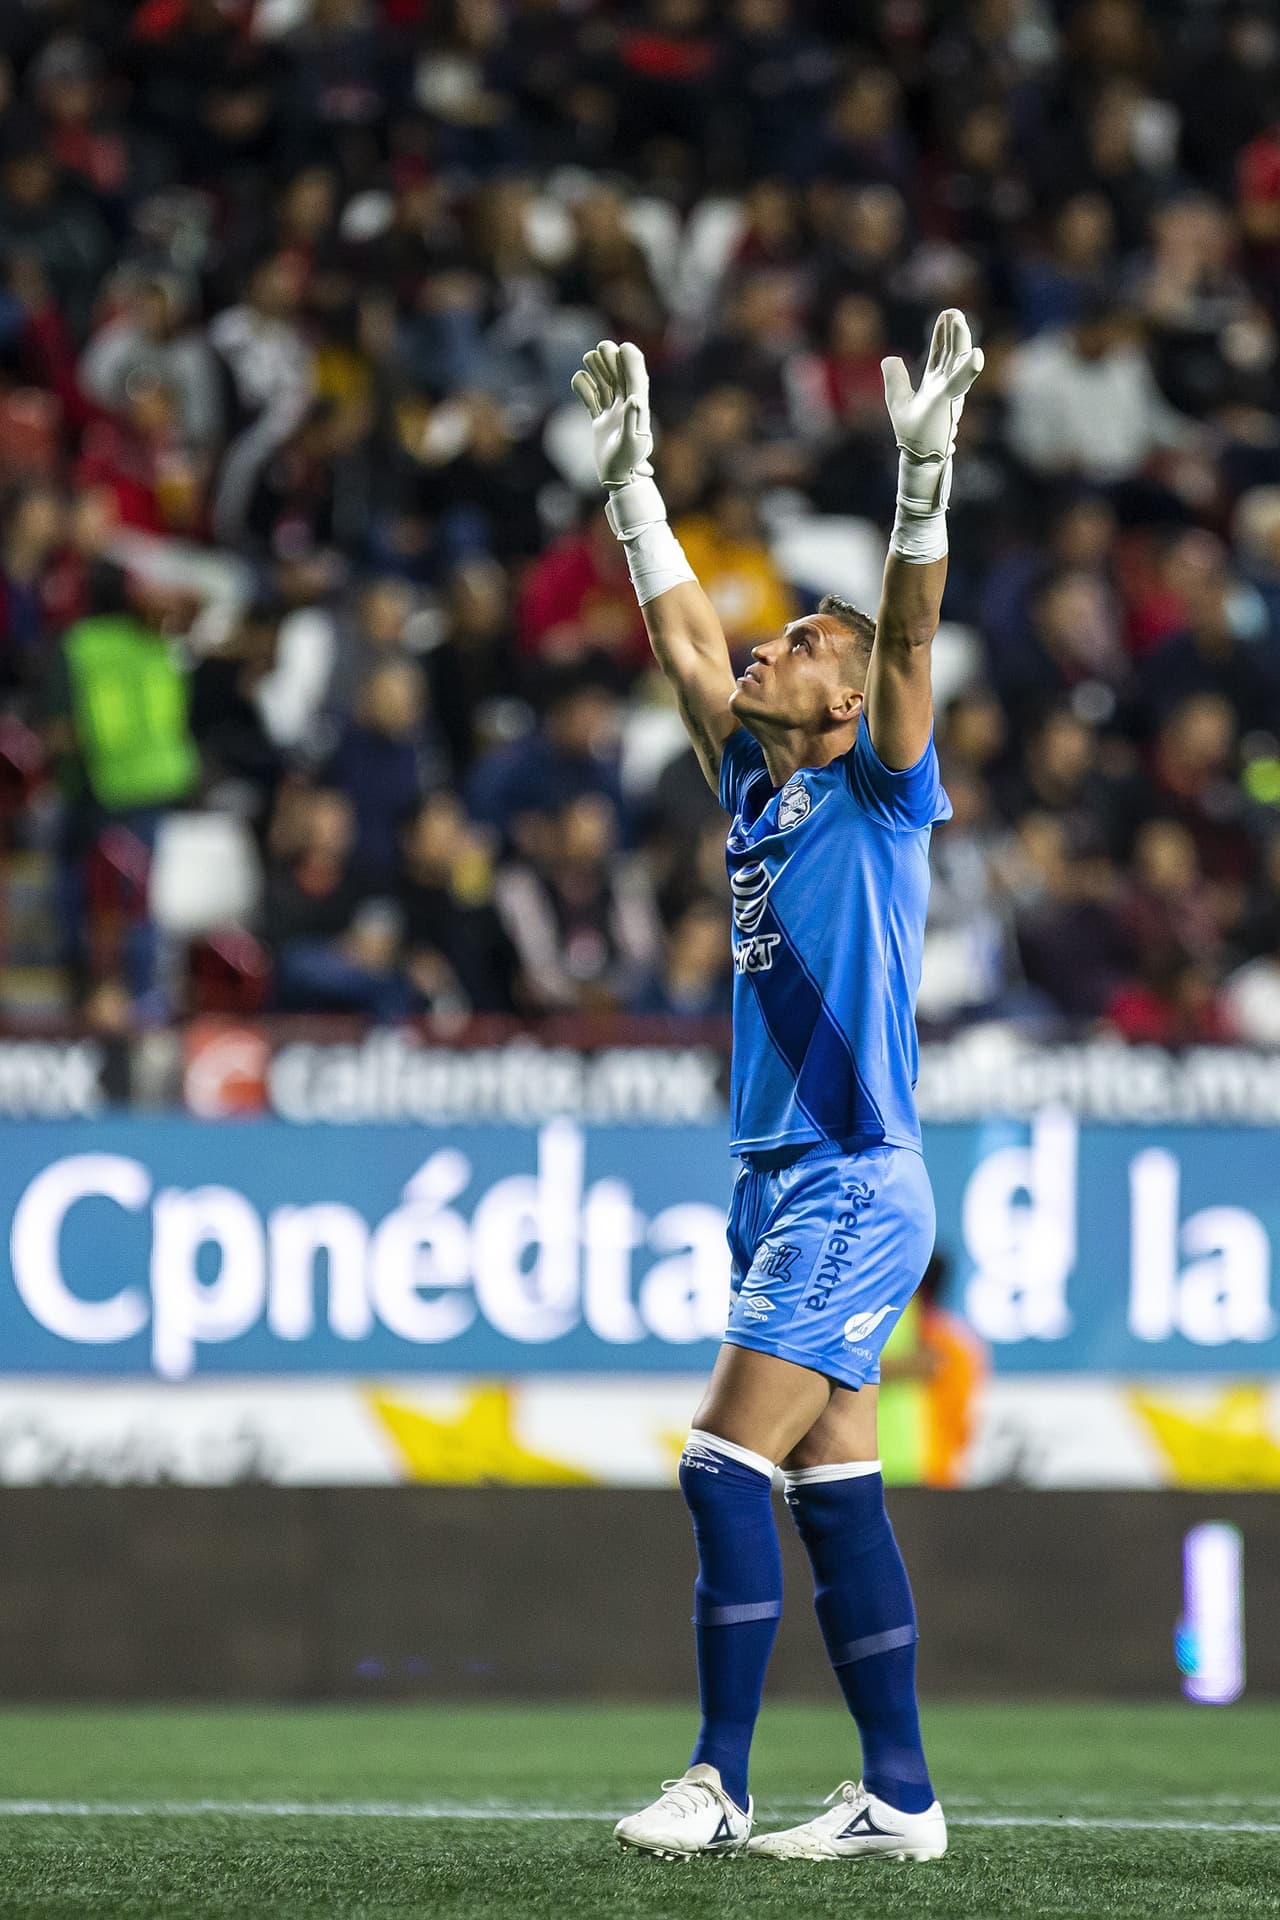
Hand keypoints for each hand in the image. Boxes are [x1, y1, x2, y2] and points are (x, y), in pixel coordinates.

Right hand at [572, 339, 654, 488]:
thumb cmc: (628, 463)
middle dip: (612, 362)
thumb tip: (635, 399)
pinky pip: (592, 400)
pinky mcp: (600, 422)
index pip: (636, 381)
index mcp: (638, 410)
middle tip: (602, 346)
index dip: (631, 362)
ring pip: (605, 386)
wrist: (617, 479)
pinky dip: (585, 390)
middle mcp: (626, 409)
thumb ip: (632, 420)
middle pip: (619, 379)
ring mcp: (612, 414)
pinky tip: (579, 380)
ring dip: (598, 371)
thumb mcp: (632, 444)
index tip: (624, 346)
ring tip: (589, 357)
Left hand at [881, 308, 984, 463]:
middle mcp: (945, 386)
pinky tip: (976, 356)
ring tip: (960, 321)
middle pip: (951, 353)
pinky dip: (967, 370)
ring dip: (960, 342)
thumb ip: (895, 378)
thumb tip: (890, 357)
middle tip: (954, 311)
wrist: (918, 458)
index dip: (943, 335)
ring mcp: (949, 394)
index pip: (940, 354)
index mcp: (934, 384)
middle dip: (953, 332)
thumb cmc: (912, 433)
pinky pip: (959, 384)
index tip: (947, 315)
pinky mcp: (947, 404)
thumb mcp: (897, 401)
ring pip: (957, 363)